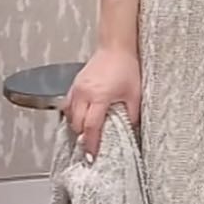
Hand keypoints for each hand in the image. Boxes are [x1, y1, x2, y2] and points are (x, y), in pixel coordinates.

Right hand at [62, 45, 140, 159]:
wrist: (117, 47)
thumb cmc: (126, 67)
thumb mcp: (135, 94)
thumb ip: (132, 115)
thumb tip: (131, 132)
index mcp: (99, 96)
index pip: (91, 126)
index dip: (91, 144)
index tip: (91, 156)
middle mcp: (84, 93)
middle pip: (76, 124)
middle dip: (82, 138)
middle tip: (89, 149)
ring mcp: (77, 88)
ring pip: (69, 115)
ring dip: (76, 126)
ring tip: (85, 136)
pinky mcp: (76, 83)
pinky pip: (69, 104)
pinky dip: (72, 114)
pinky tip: (80, 119)